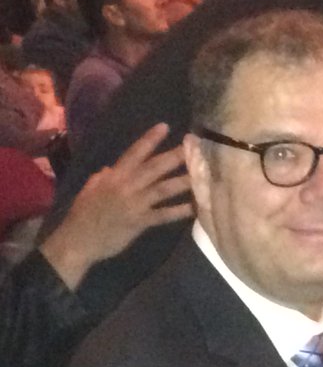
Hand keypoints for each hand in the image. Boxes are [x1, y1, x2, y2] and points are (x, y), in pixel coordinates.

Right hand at [39, 123, 191, 289]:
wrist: (77, 240)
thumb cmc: (82, 214)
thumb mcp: (90, 190)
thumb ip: (103, 177)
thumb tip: (112, 168)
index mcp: (113, 176)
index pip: (134, 153)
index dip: (149, 139)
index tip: (165, 127)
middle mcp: (126, 186)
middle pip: (155, 167)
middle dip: (175, 156)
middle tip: (194, 146)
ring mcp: (135, 204)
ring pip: (163, 189)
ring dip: (183, 181)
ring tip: (202, 175)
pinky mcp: (140, 222)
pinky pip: (163, 215)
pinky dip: (179, 211)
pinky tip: (195, 208)